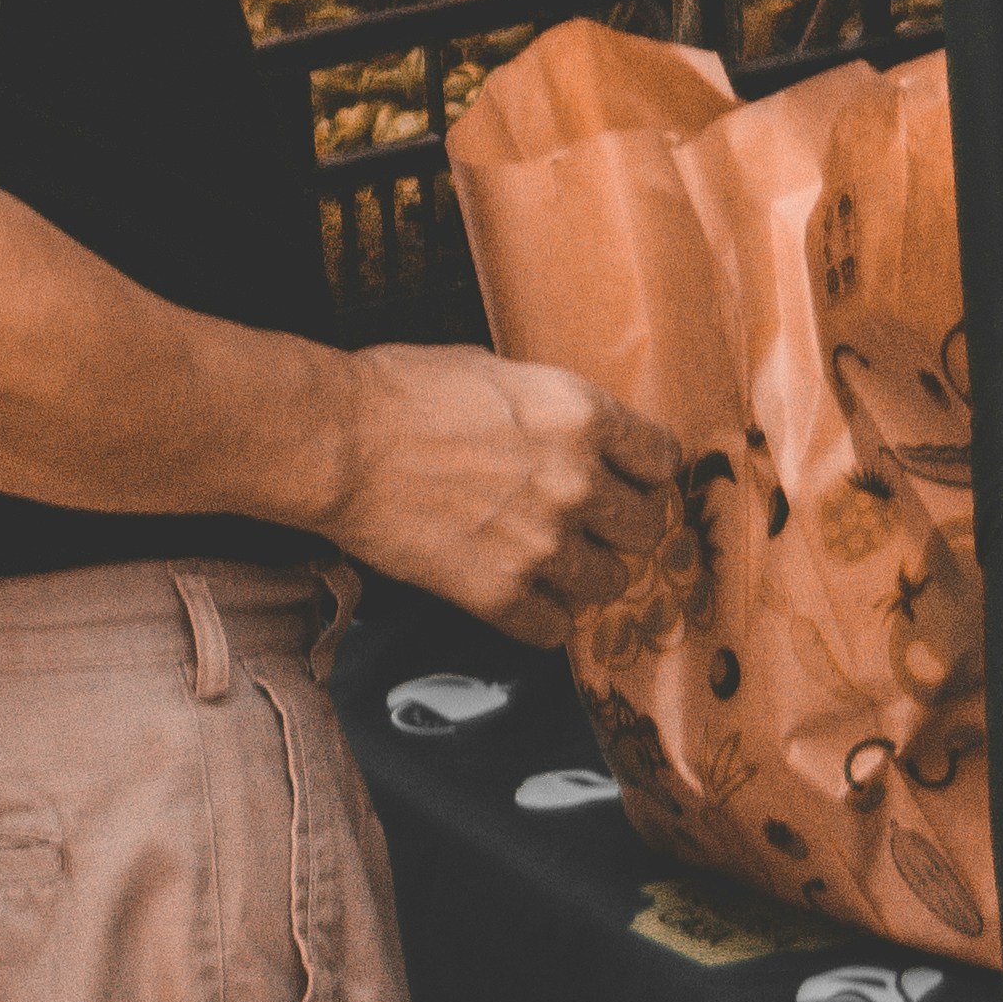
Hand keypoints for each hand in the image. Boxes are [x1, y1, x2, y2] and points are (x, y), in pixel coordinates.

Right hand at [318, 346, 679, 648]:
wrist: (339, 443)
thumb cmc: (402, 392)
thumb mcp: (496, 372)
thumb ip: (549, 409)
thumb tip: (568, 431)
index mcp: (581, 414)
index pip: (663, 459)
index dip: (646, 471)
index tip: (630, 480)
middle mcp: (577, 481)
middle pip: (646, 528)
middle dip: (622, 526)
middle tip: (592, 525)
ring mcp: (542, 543)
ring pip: (611, 583)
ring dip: (586, 575)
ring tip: (553, 562)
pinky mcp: (500, 594)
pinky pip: (555, 629)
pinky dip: (543, 618)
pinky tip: (522, 598)